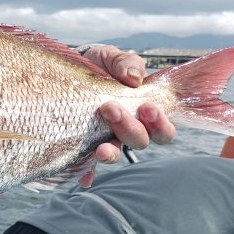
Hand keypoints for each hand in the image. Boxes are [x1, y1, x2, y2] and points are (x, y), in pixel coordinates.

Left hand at [78, 46, 175, 186]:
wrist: (71, 67)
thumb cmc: (101, 64)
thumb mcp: (114, 57)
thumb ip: (126, 62)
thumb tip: (133, 77)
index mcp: (142, 112)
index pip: (162, 129)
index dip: (160, 124)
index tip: (147, 107)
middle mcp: (127, 129)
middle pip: (140, 142)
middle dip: (129, 128)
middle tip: (110, 108)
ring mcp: (105, 137)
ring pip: (115, 153)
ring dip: (109, 152)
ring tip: (100, 147)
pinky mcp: (83, 142)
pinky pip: (86, 163)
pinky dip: (85, 171)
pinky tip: (83, 176)